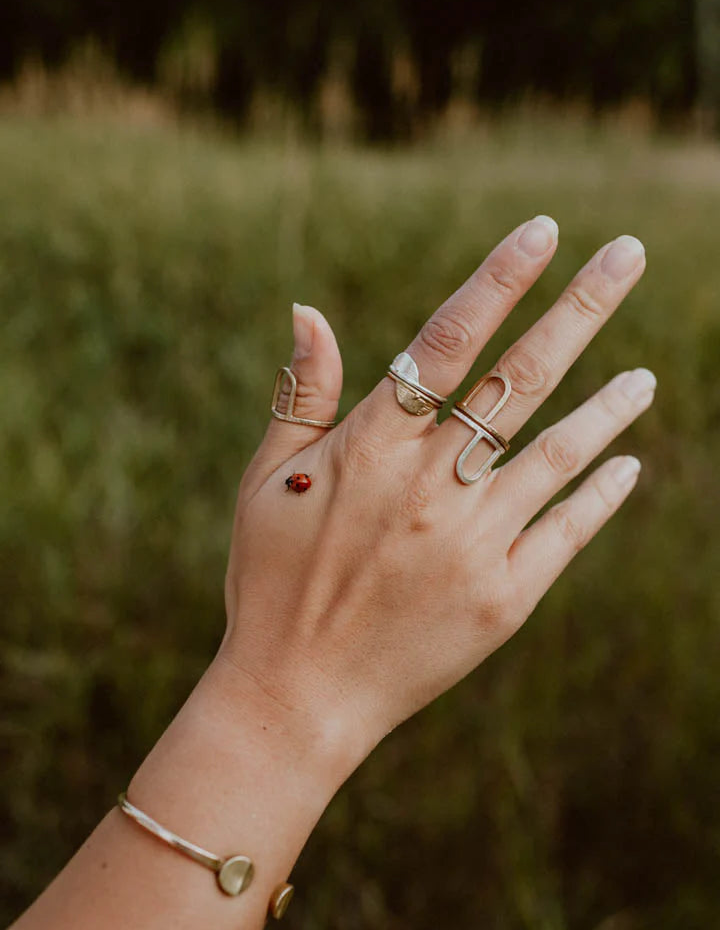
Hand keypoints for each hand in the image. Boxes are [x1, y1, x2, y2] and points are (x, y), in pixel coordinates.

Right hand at [219, 217, 650, 774]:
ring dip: (608, 405)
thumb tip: (308, 310)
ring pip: (559, 451)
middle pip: (520, 378)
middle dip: (580, 308)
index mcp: (371, 448)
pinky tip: (627, 464)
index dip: (498, 280)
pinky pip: (566, 530)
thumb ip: (301, 396)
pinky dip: (599, 493)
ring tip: (646, 376)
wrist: (297, 697)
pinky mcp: (504, 598)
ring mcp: (474, 543)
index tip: (544, 232)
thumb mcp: (266, 482)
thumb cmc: (271, 582)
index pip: (447, 341)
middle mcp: (431, 486)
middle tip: (629, 254)